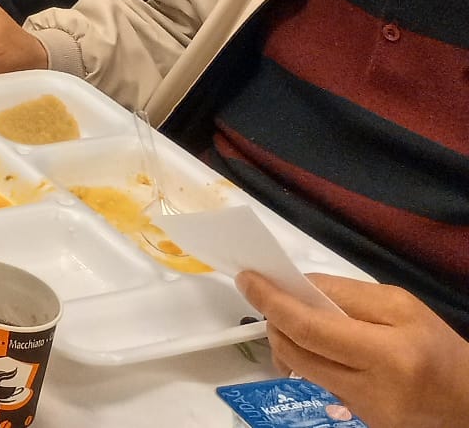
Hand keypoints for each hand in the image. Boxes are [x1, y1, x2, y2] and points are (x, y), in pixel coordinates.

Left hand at [240, 274, 468, 427]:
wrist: (466, 399)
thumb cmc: (437, 345)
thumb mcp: (400, 305)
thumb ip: (346, 293)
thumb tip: (297, 286)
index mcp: (387, 353)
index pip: (310, 328)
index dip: (273, 302)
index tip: (248, 280)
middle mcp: (371, 388)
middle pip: (296, 352)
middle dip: (273, 320)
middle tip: (267, 297)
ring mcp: (362, 410)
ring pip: (301, 370)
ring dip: (285, 340)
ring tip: (292, 319)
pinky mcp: (359, 420)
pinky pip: (320, 384)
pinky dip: (309, 360)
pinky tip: (320, 348)